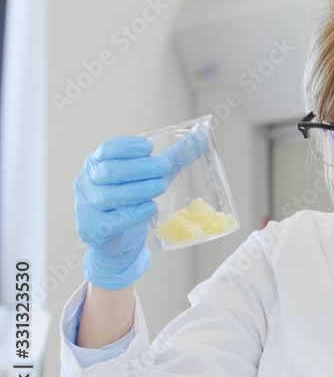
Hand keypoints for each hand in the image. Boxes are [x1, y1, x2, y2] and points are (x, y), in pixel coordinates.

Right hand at [74, 127, 208, 288]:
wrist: (119, 242)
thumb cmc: (135, 201)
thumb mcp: (154, 176)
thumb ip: (175, 156)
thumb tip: (203, 134)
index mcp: (97, 164)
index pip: (107, 149)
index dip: (127, 147)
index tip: (149, 147)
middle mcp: (87, 183)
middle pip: (109, 171)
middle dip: (138, 168)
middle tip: (164, 168)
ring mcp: (87, 207)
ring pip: (108, 195)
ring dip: (138, 189)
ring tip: (161, 186)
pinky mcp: (93, 230)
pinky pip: (112, 220)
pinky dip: (133, 213)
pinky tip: (150, 208)